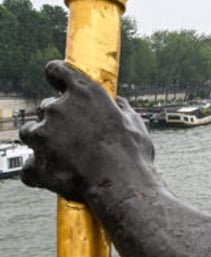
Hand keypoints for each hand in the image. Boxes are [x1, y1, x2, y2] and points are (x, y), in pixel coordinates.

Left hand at [19, 60, 153, 202]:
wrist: (122, 186)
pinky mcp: (35, 162)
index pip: (58, 70)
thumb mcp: (135, 124)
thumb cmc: (133, 154)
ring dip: (42, 141)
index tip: (56, 82)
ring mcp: (43, 135)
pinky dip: (39, 171)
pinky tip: (57, 176)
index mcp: (84, 93)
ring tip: (63, 156)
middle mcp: (58, 109)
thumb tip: (117, 104)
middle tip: (76, 136)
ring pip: (31, 132)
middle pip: (47, 107)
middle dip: (58, 120)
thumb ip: (121, 109)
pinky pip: (29, 166)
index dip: (56, 75)